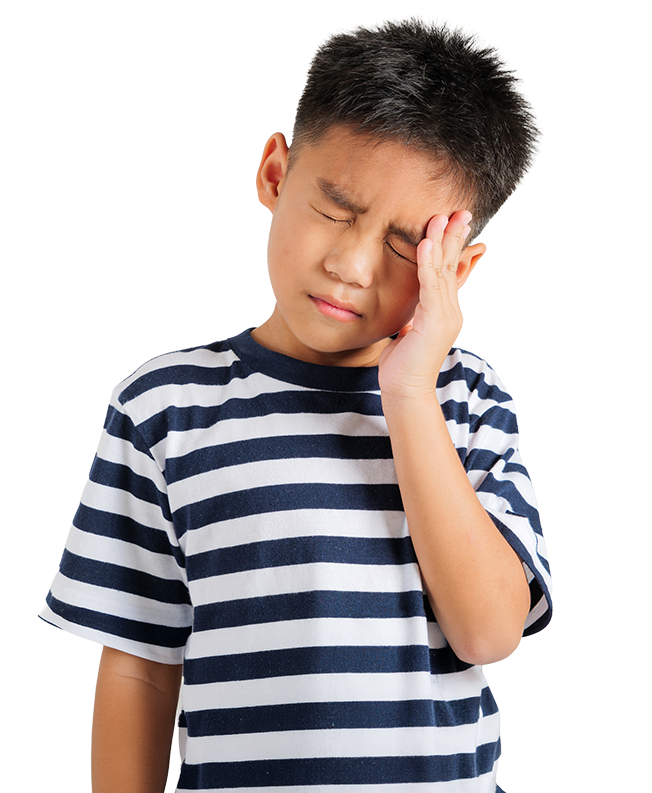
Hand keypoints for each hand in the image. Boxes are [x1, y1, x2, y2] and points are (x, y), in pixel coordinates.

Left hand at [378, 210, 472, 401]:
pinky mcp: (434, 321)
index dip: (454, 247)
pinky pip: (430, 285)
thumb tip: (413, 308)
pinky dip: (427, 262)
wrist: (405, 391)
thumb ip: (415, 315)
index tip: (457, 224)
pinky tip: (426, 243)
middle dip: (455, 237)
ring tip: (441, 217)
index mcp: (443, 311)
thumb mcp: (409, 332)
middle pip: (453, 266)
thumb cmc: (402, 365)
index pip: (451, 272)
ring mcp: (444, 316)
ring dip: (442, 241)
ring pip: (443, 271)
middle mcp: (449, 311)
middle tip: (461, 211)